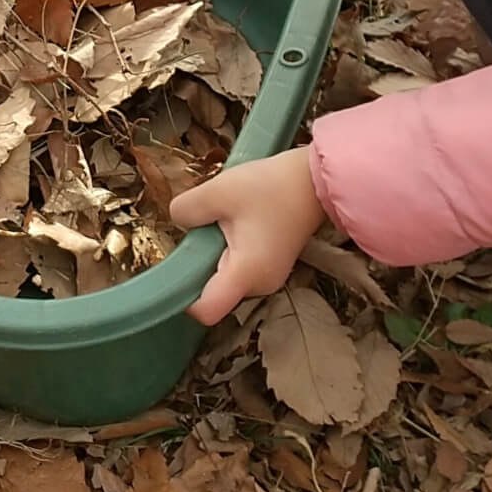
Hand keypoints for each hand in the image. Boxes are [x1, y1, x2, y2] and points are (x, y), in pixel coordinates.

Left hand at [170, 148, 327, 324]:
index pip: (206, 311)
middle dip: (199, 264)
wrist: (314, 180)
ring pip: (225, 279)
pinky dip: (229, 250)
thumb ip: (187, 210)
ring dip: (214, 254)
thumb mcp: (219, 191)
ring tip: (223, 220)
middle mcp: (259, 285)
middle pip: (213, 292)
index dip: (183, 297)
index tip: (177, 266)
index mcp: (246, 274)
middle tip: (204, 228)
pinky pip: (238, 268)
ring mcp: (268, 278)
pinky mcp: (272, 267)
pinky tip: (236, 221)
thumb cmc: (270, 186)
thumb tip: (180, 222)